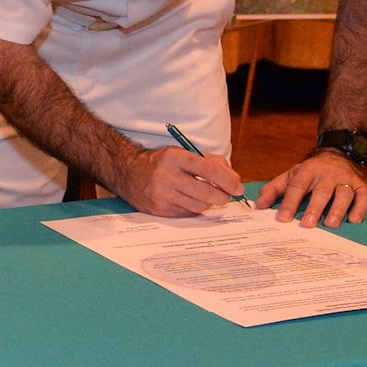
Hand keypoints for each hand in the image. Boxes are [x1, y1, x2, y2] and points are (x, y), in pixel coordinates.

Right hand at [111, 145, 245, 215]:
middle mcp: (166, 176)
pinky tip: (191, 201)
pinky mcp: (158, 209)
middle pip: (206, 192)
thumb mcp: (183, 153)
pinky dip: (194, 208)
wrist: (128, 172)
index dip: (228, 180)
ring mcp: (161, 195)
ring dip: (209, 203)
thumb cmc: (162, 162)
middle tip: (228, 196)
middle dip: (223, 196)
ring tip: (207, 196)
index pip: (209, 170)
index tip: (238, 186)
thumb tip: (234, 179)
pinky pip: (187, 213)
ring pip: (199, 206)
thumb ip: (211, 162)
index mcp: (175, 157)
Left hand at [257, 149, 366, 227]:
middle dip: (314, 208)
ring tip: (331, 225)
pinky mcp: (362, 185)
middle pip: (321, 191)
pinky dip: (360, 208)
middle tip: (307, 225)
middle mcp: (328, 174)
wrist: (339, 154)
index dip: (289, 203)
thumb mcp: (290, 176)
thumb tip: (259, 206)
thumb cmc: (310, 172)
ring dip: (338, 209)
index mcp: (307, 171)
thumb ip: (273, 190)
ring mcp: (346, 179)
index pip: (297, 187)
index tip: (283, 219)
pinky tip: (354, 220)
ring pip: (343, 194)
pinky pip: (363, 196)